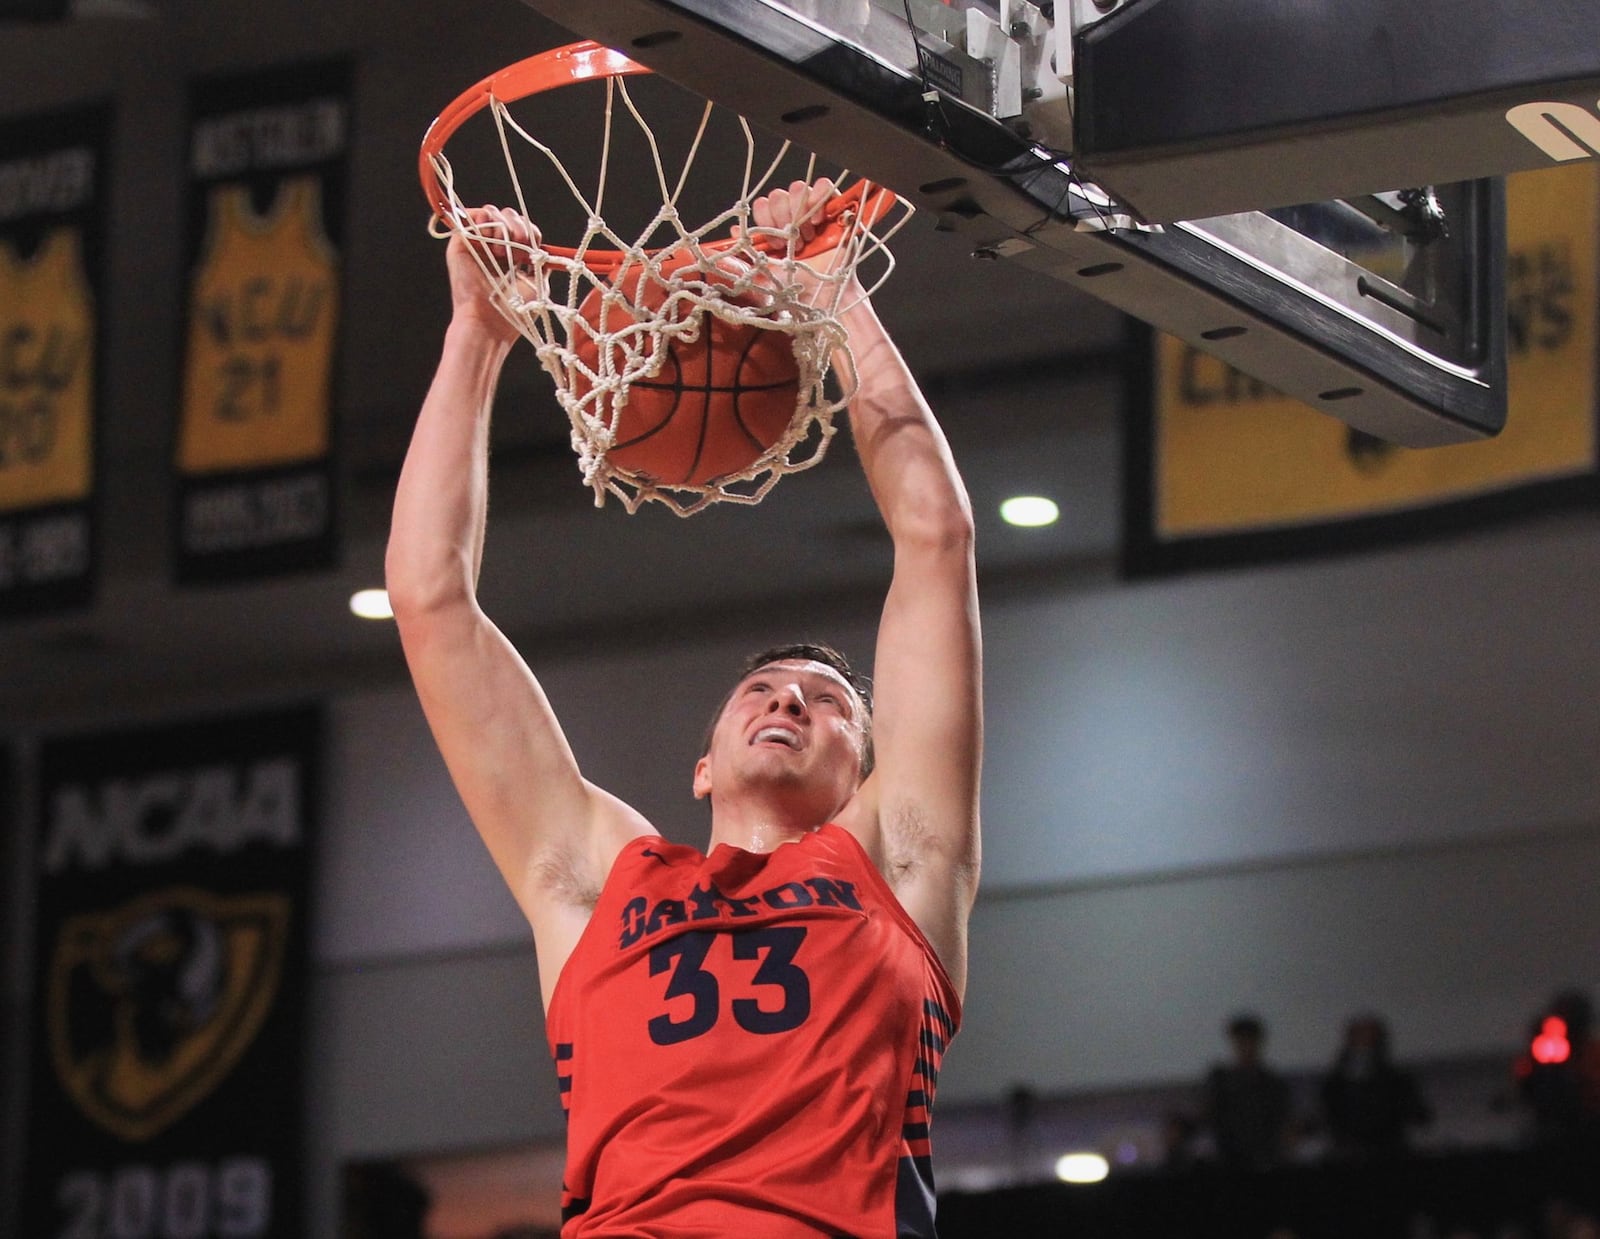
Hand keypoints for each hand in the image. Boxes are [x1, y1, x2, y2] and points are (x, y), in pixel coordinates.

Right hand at [444, 205, 542, 341]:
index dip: (530, 231)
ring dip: (504, 227)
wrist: (490, 322)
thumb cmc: (514, 311)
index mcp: (508, 255)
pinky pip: (473, 215)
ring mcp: (474, 244)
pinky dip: (487, 222)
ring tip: (503, 251)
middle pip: (506, 214)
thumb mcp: (537, 283)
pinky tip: (492, 244)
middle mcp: (489, 247)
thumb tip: (541, 248)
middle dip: (519, 226)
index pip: (521, 226)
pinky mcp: (459, 242)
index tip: (532, 251)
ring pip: (492, 212)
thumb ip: (540, 263)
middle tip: (518, 253)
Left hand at [745, 178, 866, 303]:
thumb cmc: (795, 285)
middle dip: (781, 219)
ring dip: (799, 212)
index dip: (765, 220)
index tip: (775, 245)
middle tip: (792, 243)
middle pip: (778, 195)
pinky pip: (824, 185)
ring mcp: (813, 209)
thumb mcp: (763, 271)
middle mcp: (793, 215)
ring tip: (807, 237)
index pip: (762, 204)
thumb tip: (733, 230)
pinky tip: (818, 220)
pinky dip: (818, 198)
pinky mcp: (834, 208)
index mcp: (775, 225)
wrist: (820, 294)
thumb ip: (747, 253)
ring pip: (798, 188)